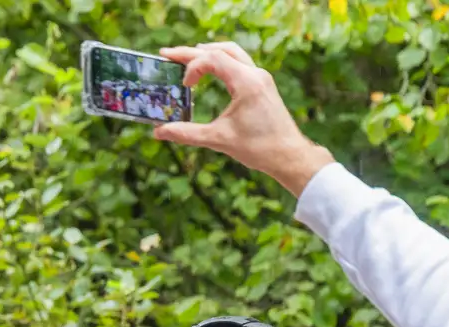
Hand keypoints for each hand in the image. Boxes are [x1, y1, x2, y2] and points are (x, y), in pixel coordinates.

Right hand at [152, 42, 336, 193]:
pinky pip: (240, 62)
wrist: (289, 155)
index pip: (213, 59)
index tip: (184, 86)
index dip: (193, 68)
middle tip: (168, 54)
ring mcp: (260, 77)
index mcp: (246, 83)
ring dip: (209, 52)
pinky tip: (210, 68)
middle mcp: (255, 74)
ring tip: (188, 56)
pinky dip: (222, 60)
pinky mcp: (262, 84)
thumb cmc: (259, 148)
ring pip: (232, 52)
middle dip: (192, 52)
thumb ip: (187, 133)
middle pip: (220, 50)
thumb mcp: (219, 140)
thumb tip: (159, 132)